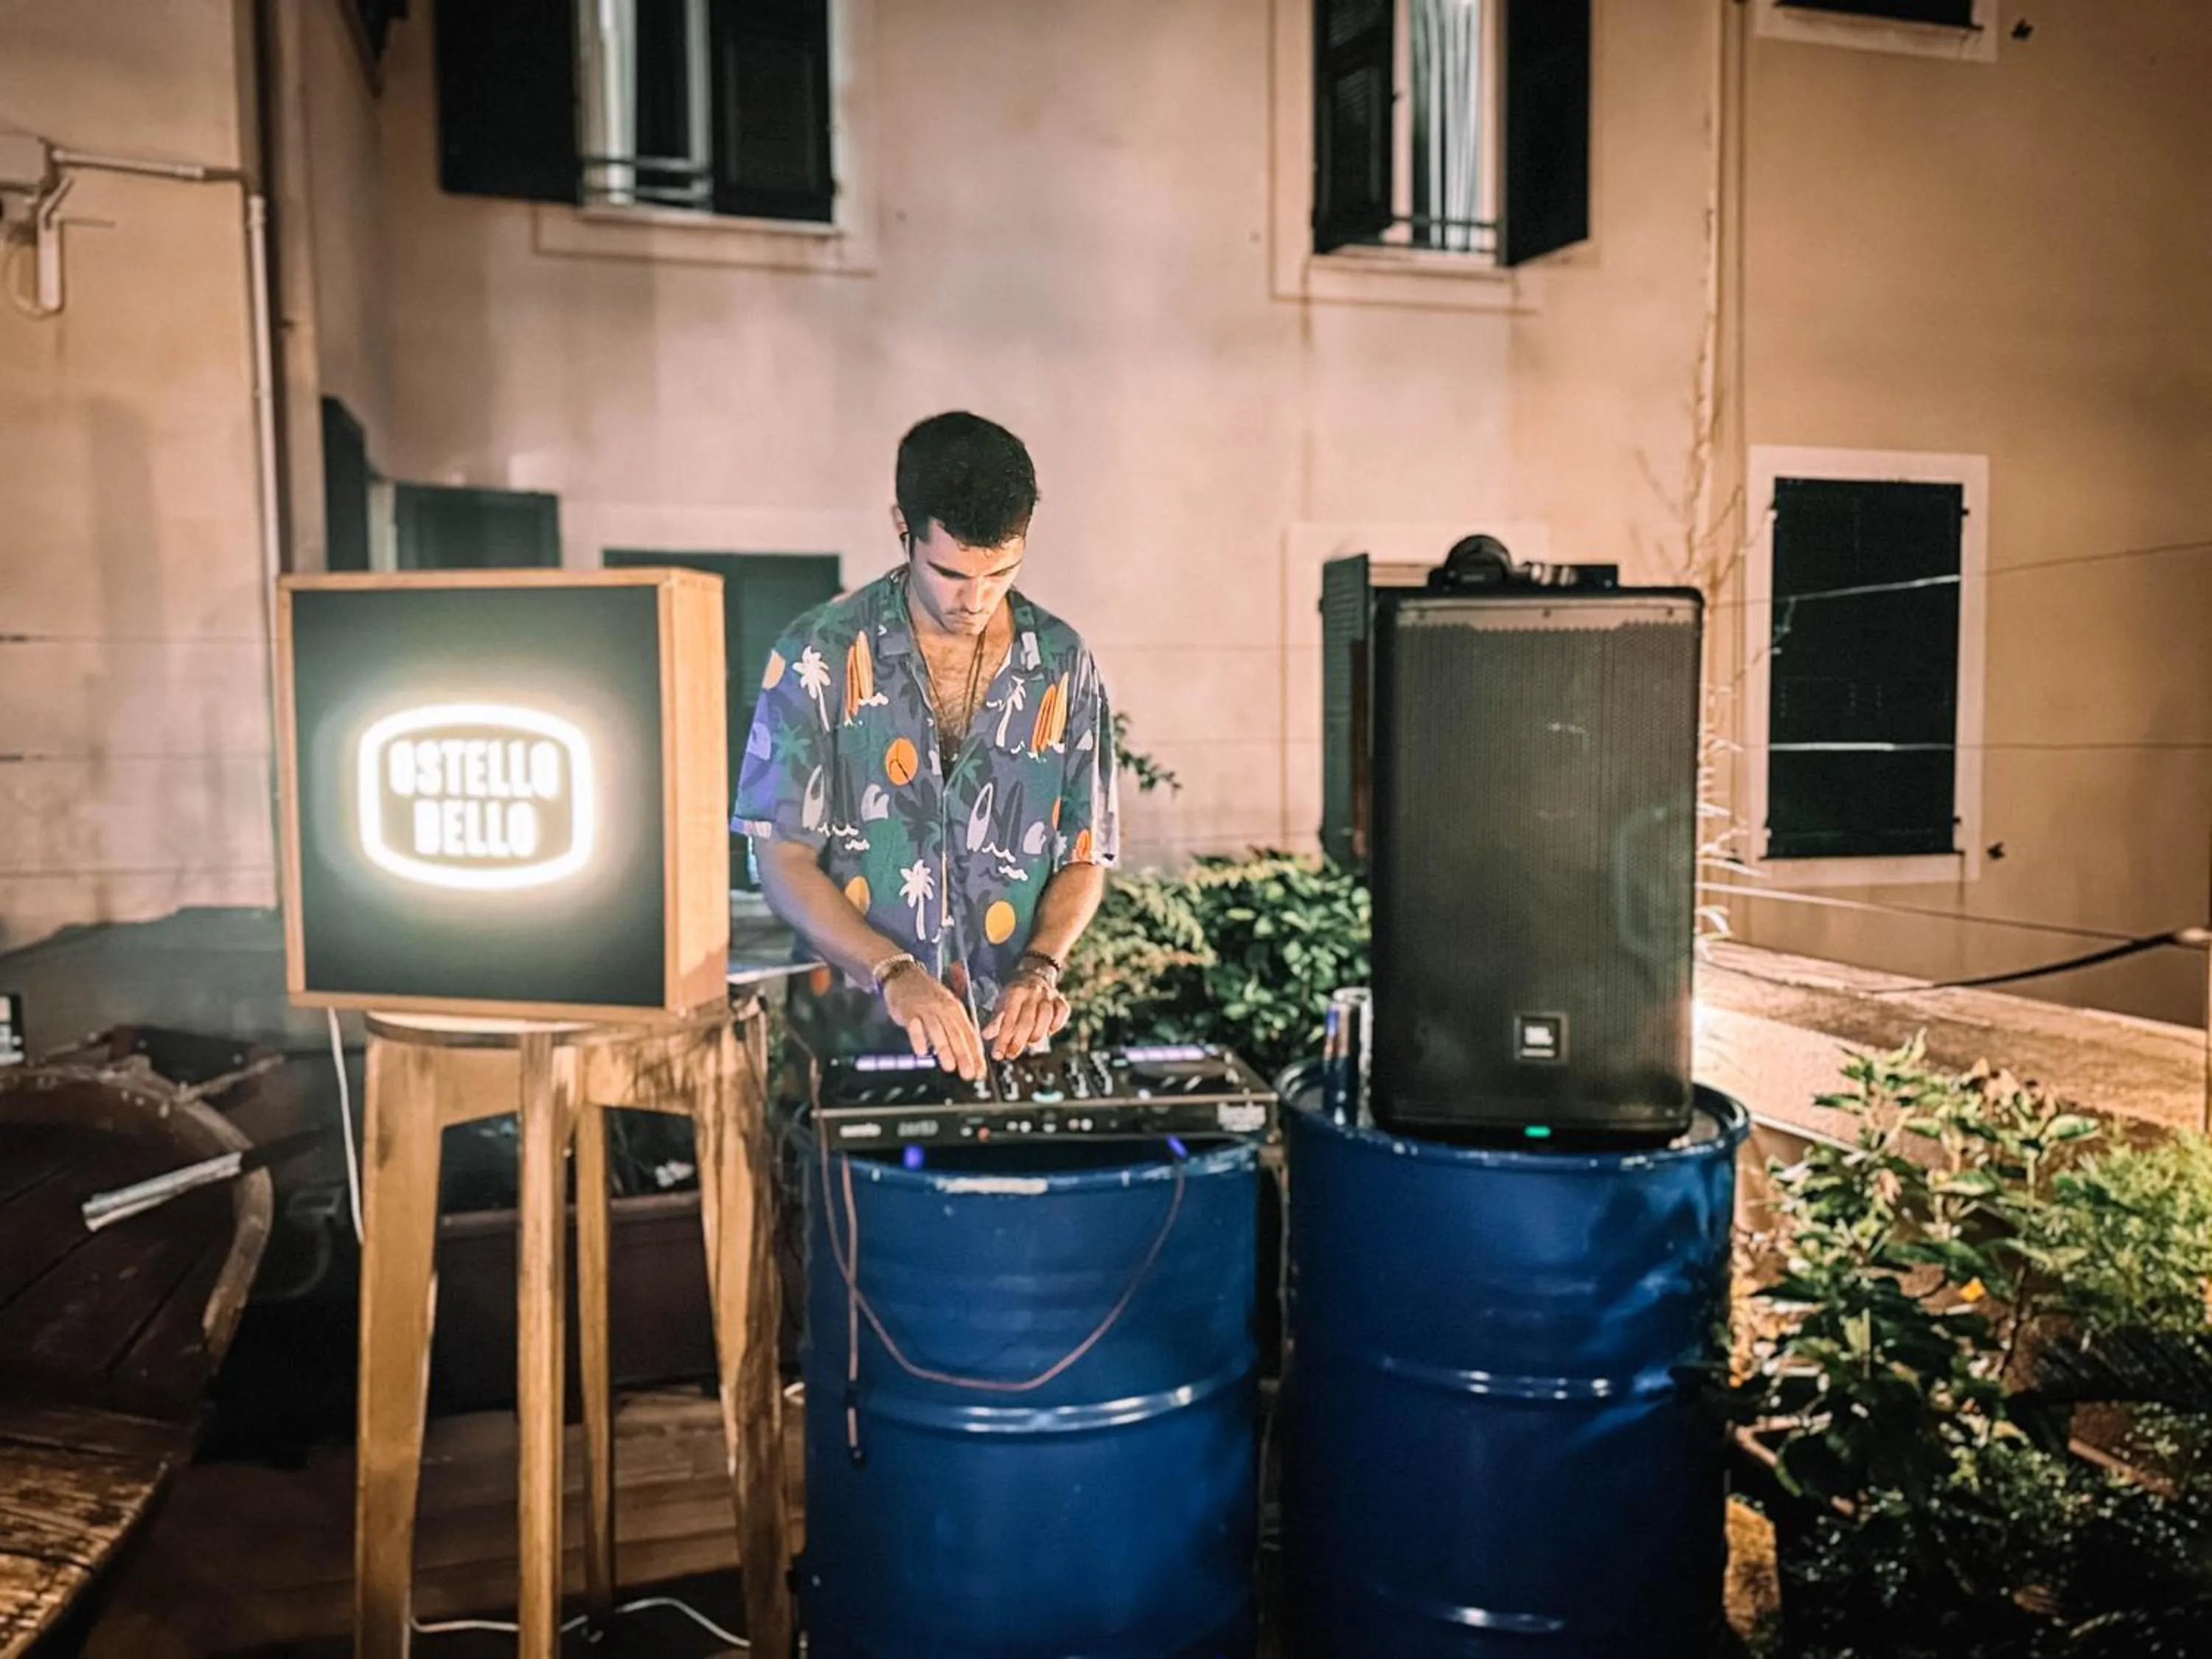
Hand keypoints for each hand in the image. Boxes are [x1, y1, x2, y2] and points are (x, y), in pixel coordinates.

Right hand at [881, 966, 986, 1080]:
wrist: (904, 974)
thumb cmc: (927, 995)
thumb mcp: (946, 1007)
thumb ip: (954, 1028)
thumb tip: (966, 1052)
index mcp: (955, 1009)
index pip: (969, 1034)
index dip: (975, 1054)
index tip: (980, 1072)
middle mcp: (943, 1009)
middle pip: (956, 1034)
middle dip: (964, 1055)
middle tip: (968, 1074)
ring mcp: (925, 1009)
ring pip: (938, 1030)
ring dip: (944, 1049)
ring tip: (950, 1067)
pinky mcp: (908, 1010)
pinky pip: (914, 1025)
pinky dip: (918, 1038)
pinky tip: (922, 1052)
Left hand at [982, 968, 1069, 1060]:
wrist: (1033, 976)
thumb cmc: (1014, 995)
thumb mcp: (1001, 1003)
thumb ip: (995, 1020)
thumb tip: (986, 1036)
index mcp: (1016, 992)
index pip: (1009, 1019)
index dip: (1003, 1039)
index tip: (997, 1054)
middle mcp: (1033, 992)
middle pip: (1027, 1022)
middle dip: (1018, 1043)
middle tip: (1010, 1055)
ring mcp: (1049, 995)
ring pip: (1045, 1019)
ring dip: (1036, 1036)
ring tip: (1027, 1043)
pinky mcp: (1061, 999)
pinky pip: (1062, 1014)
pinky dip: (1056, 1025)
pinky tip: (1047, 1032)